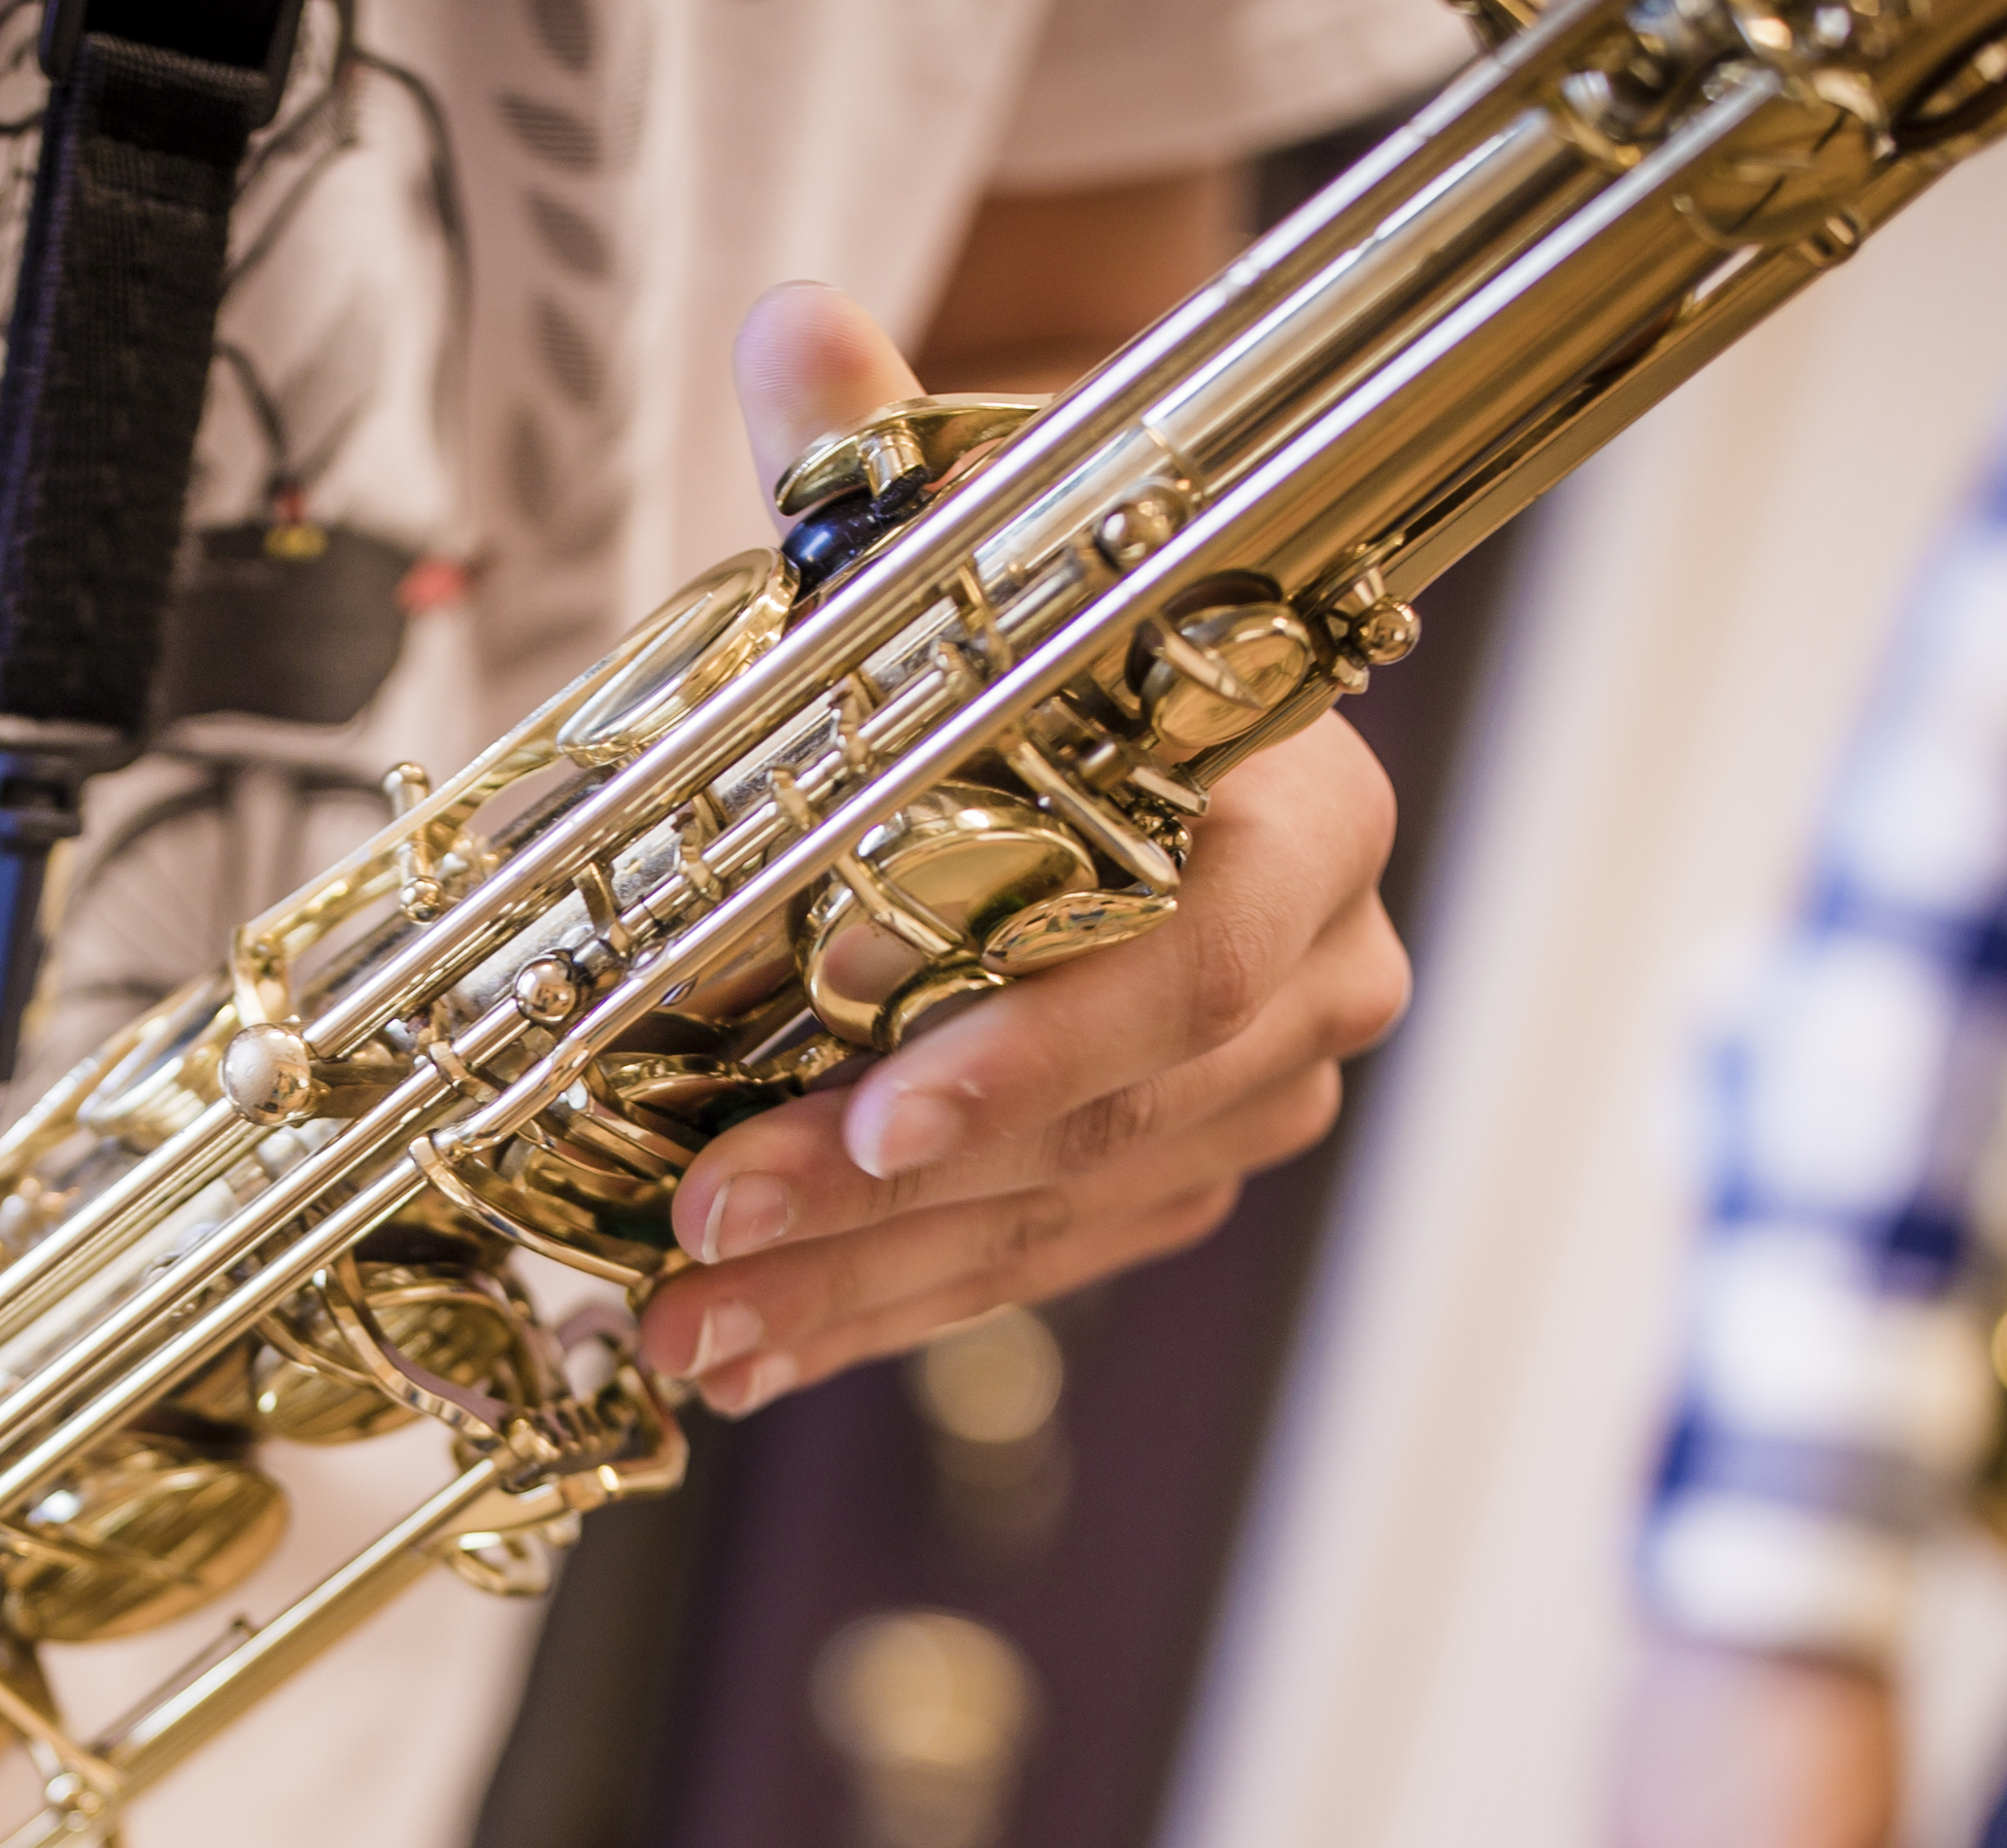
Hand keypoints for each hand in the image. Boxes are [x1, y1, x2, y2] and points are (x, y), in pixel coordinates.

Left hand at [632, 287, 1408, 1411]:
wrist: (1094, 688)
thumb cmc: (1031, 624)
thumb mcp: (958, 536)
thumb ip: (881, 456)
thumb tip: (800, 338)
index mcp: (1305, 808)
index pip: (1196, 949)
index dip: (1037, 1035)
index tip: (873, 1089)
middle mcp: (1316, 969)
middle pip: (1111, 1115)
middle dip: (894, 1189)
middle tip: (710, 1220)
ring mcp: (1249, 1095)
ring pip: (1058, 1218)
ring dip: (859, 1284)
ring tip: (690, 1323)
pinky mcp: (1170, 1178)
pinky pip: (1033, 1270)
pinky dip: (881, 1311)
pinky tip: (750, 1349)